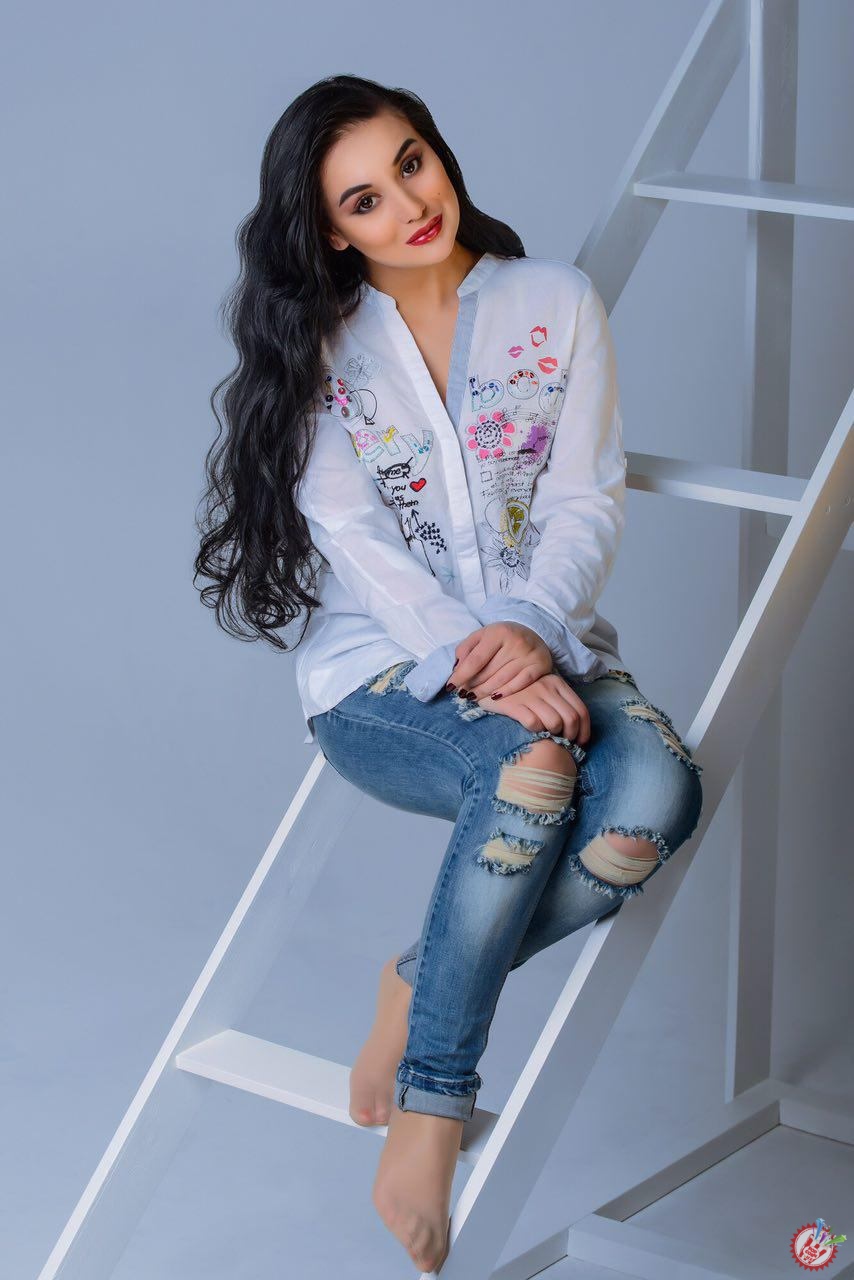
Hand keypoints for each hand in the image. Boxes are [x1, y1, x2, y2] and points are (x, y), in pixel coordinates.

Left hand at [448, 621, 552, 699]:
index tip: (450, 687)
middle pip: (487, 672)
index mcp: (497, 632)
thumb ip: (466, 649)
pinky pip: (519, 685)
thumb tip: (456, 669)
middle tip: (462, 693)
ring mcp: (528, 655)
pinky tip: (494, 697)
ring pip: (501, 680)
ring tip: (473, 697)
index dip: (461, 675)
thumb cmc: (502, 638)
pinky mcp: (539, 666)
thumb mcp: (482, 636)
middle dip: (471, 685)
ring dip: (484, 692)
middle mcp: (515, 642)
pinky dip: (505, 693)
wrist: (533, 635)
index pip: (475, 659)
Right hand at [475, 671, 590, 744]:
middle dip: (570, 736)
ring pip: (555, 723)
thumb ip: (558, 702)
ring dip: (553, 735)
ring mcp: (530, 694)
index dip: (584, 731)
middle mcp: (546, 686)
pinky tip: (531, 730)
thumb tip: (577, 729)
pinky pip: (534, 724)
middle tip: (564, 743)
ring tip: (546, 736)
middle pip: (571, 719)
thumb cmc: (519, 691)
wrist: (487, 684)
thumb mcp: (542, 689)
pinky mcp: (514, 704)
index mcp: (557, 682)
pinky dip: (536, 731)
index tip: (580, 742)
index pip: (581, 710)